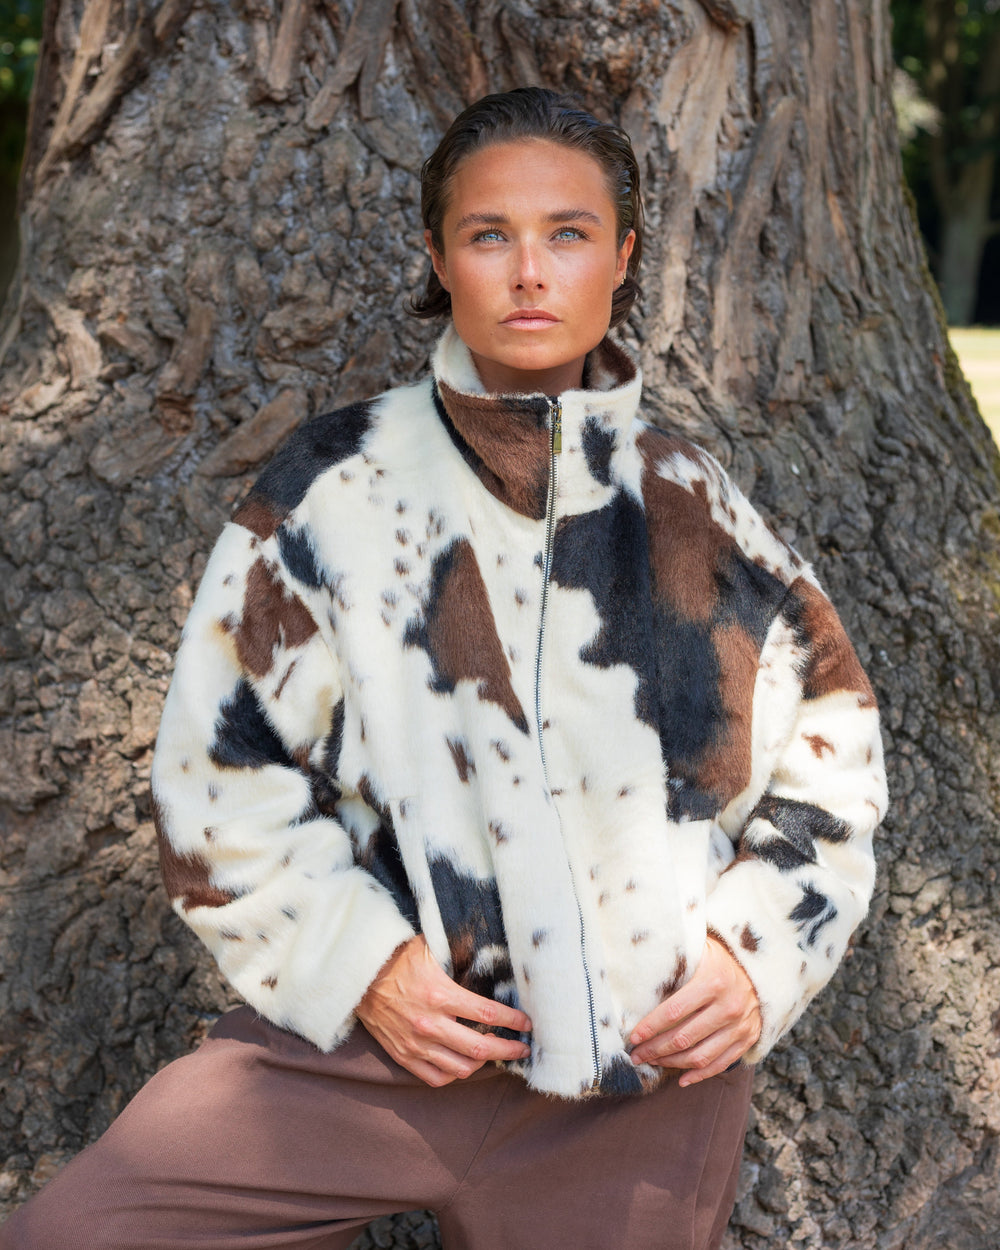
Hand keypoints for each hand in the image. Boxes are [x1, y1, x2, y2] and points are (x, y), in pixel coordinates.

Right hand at [356, 934, 532, 1086]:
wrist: (360, 976)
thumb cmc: (398, 958)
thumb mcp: (431, 948)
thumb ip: (459, 952)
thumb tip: (488, 951)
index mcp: (440, 995)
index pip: (487, 1015)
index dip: (512, 1021)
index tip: (527, 1024)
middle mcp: (430, 1024)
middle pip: (480, 1048)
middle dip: (508, 1049)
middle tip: (522, 1048)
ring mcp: (416, 1043)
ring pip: (461, 1068)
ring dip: (483, 1064)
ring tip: (495, 1055)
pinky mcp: (403, 1055)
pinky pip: (435, 1077)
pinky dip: (454, 1075)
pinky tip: (464, 1064)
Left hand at [628, 937, 761, 1087]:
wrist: (761, 968)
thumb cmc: (719, 958)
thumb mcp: (699, 949)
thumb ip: (675, 963)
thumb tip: (639, 974)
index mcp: (712, 981)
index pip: (674, 1011)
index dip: (650, 1027)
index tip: (633, 1037)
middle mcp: (728, 1006)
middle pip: (684, 1037)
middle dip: (655, 1049)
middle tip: (636, 1054)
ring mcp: (740, 1026)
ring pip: (700, 1055)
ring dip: (672, 1063)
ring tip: (652, 1063)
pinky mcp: (747, 1039)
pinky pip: (720, 1064)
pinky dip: (699, 1074)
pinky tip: (681, 1078)